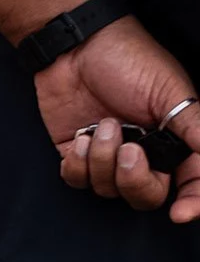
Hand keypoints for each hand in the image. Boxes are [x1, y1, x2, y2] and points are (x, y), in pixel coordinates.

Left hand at [36, 16, 199, 220]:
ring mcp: (108, 157)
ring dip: (102, 160)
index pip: (191, 183)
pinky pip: (77, 181)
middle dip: (136, 180)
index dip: (192, 202)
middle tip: (130, 149)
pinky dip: (77, 165)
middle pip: (146, 196)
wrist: (78, 48)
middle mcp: (145, 153)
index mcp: (176, 140)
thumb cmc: (131, 61)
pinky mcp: (75, 155)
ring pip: (109, 189)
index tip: (181, 213)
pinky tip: (79, 137)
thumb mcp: (173, 92)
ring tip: (102, 125)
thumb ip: (196, 129)